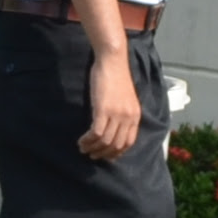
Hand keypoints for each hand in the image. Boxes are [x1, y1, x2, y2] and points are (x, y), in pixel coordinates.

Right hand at [81, 46, 143, 160]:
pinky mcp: (103, 110)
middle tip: (92, 155)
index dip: (117, 152)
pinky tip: (81, 140)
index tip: (106, 155)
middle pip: (116, 145)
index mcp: (135, 116)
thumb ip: (122, 114)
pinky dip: (88, 140)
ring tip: (83, 148)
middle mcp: (128, 117)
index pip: (129, 142)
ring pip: (105, 141)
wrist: (113, 62)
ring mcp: (116, 114)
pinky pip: (96, 132)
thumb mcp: (125, 99)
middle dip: (103, 153)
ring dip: (93, 148)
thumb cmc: (116, 77)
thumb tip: (113, 128)